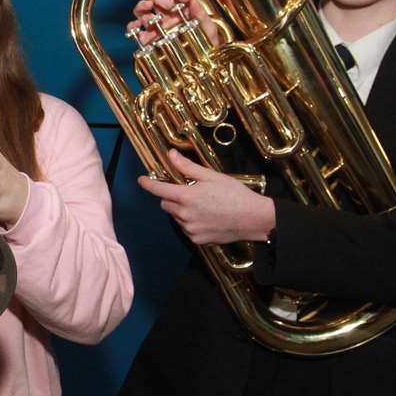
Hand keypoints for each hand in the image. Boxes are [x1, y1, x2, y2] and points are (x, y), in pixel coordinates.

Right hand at [129, 0, 219, 45]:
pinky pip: (134, 30)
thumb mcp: (208, 30)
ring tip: (147, 10)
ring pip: (142, 10)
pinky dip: (132, 27)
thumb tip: (192, 0)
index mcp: (183, 9)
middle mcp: (167, 15)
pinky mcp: (146, 40)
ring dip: (142, 6)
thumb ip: (201, 15)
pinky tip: (137, 28)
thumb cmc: (207, 46)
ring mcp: (155, 26)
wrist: (200, 66)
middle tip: (168, 5)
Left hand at [137, 149, 274, 245]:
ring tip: (203, 206)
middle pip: (166, 204)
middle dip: (172, 197)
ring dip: (182, 211)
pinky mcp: (197, 240)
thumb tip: (171, 155)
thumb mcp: (212, 176)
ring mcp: (190, 229)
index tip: (141, 180)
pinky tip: (207, 217)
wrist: (254, 218)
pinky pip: (186, 229)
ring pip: (176, 217)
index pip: (159, 190)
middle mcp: (185, 215)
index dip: (148, 184)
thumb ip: (188, 167)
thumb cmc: (235, 194)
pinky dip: (191, 223)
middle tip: (188, 192)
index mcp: (187, 197)